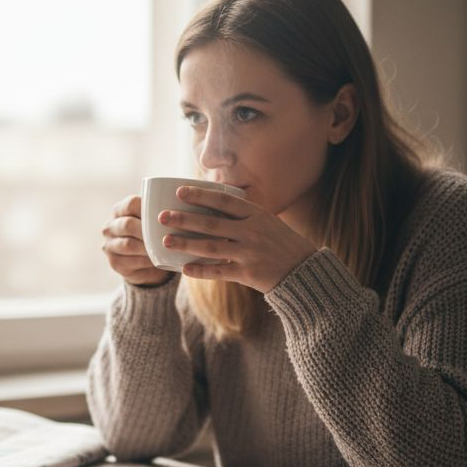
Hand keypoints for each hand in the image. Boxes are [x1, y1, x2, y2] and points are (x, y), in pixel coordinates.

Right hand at [101, 195, 172, 286]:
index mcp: (119, 210)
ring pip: (129, 245)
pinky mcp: (114, 263)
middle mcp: (110, 226)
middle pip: (128, 224)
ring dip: (148, 247)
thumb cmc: (152, 235)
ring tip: (164, 247)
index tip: (166, 216)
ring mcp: (109, 245)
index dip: (148, 209)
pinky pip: (131, 261)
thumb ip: (160, 212)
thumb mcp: (153, 221)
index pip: (131, 204)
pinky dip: (147, 261)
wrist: (144, 262)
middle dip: (148, 230)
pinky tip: (158, 260)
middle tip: (167, 234)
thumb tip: (183, 206)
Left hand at [159, 186, 316, 292]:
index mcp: (256, 215)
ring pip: (211, 248)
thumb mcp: (267, 221)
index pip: (224, 201)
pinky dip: (201, 270)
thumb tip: (213, 201)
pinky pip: (219, 272)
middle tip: (163, 216)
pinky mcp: (248, 274)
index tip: (180, 192)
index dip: (201, 195)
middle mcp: (252, 232)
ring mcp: (249, 253)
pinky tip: (184, 268)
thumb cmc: (280, 243)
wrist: (303, 270)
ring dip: (186, 244)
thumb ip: (243, 214)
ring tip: (166, 241)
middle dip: (184, 219)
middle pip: (212, 224)